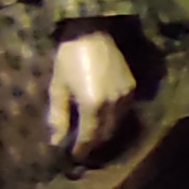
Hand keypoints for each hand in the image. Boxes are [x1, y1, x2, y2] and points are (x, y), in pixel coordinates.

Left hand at [47, 29, 135, 158]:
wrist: (91, 31)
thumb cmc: (68, 57)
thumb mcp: (58, 87)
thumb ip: (58, 117)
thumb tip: (56, 141)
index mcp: (92, 105)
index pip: (89, 137)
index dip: (80, 150)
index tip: (72, 157)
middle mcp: (113, 104)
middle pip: (105, 135)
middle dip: (92, 144)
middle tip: (80, 148)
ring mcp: (125, 97)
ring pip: (116, 125)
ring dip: (103, 133)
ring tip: (90, 135)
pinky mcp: (132, 88)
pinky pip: (123, 113)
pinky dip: (112, 120)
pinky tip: (101, 118)